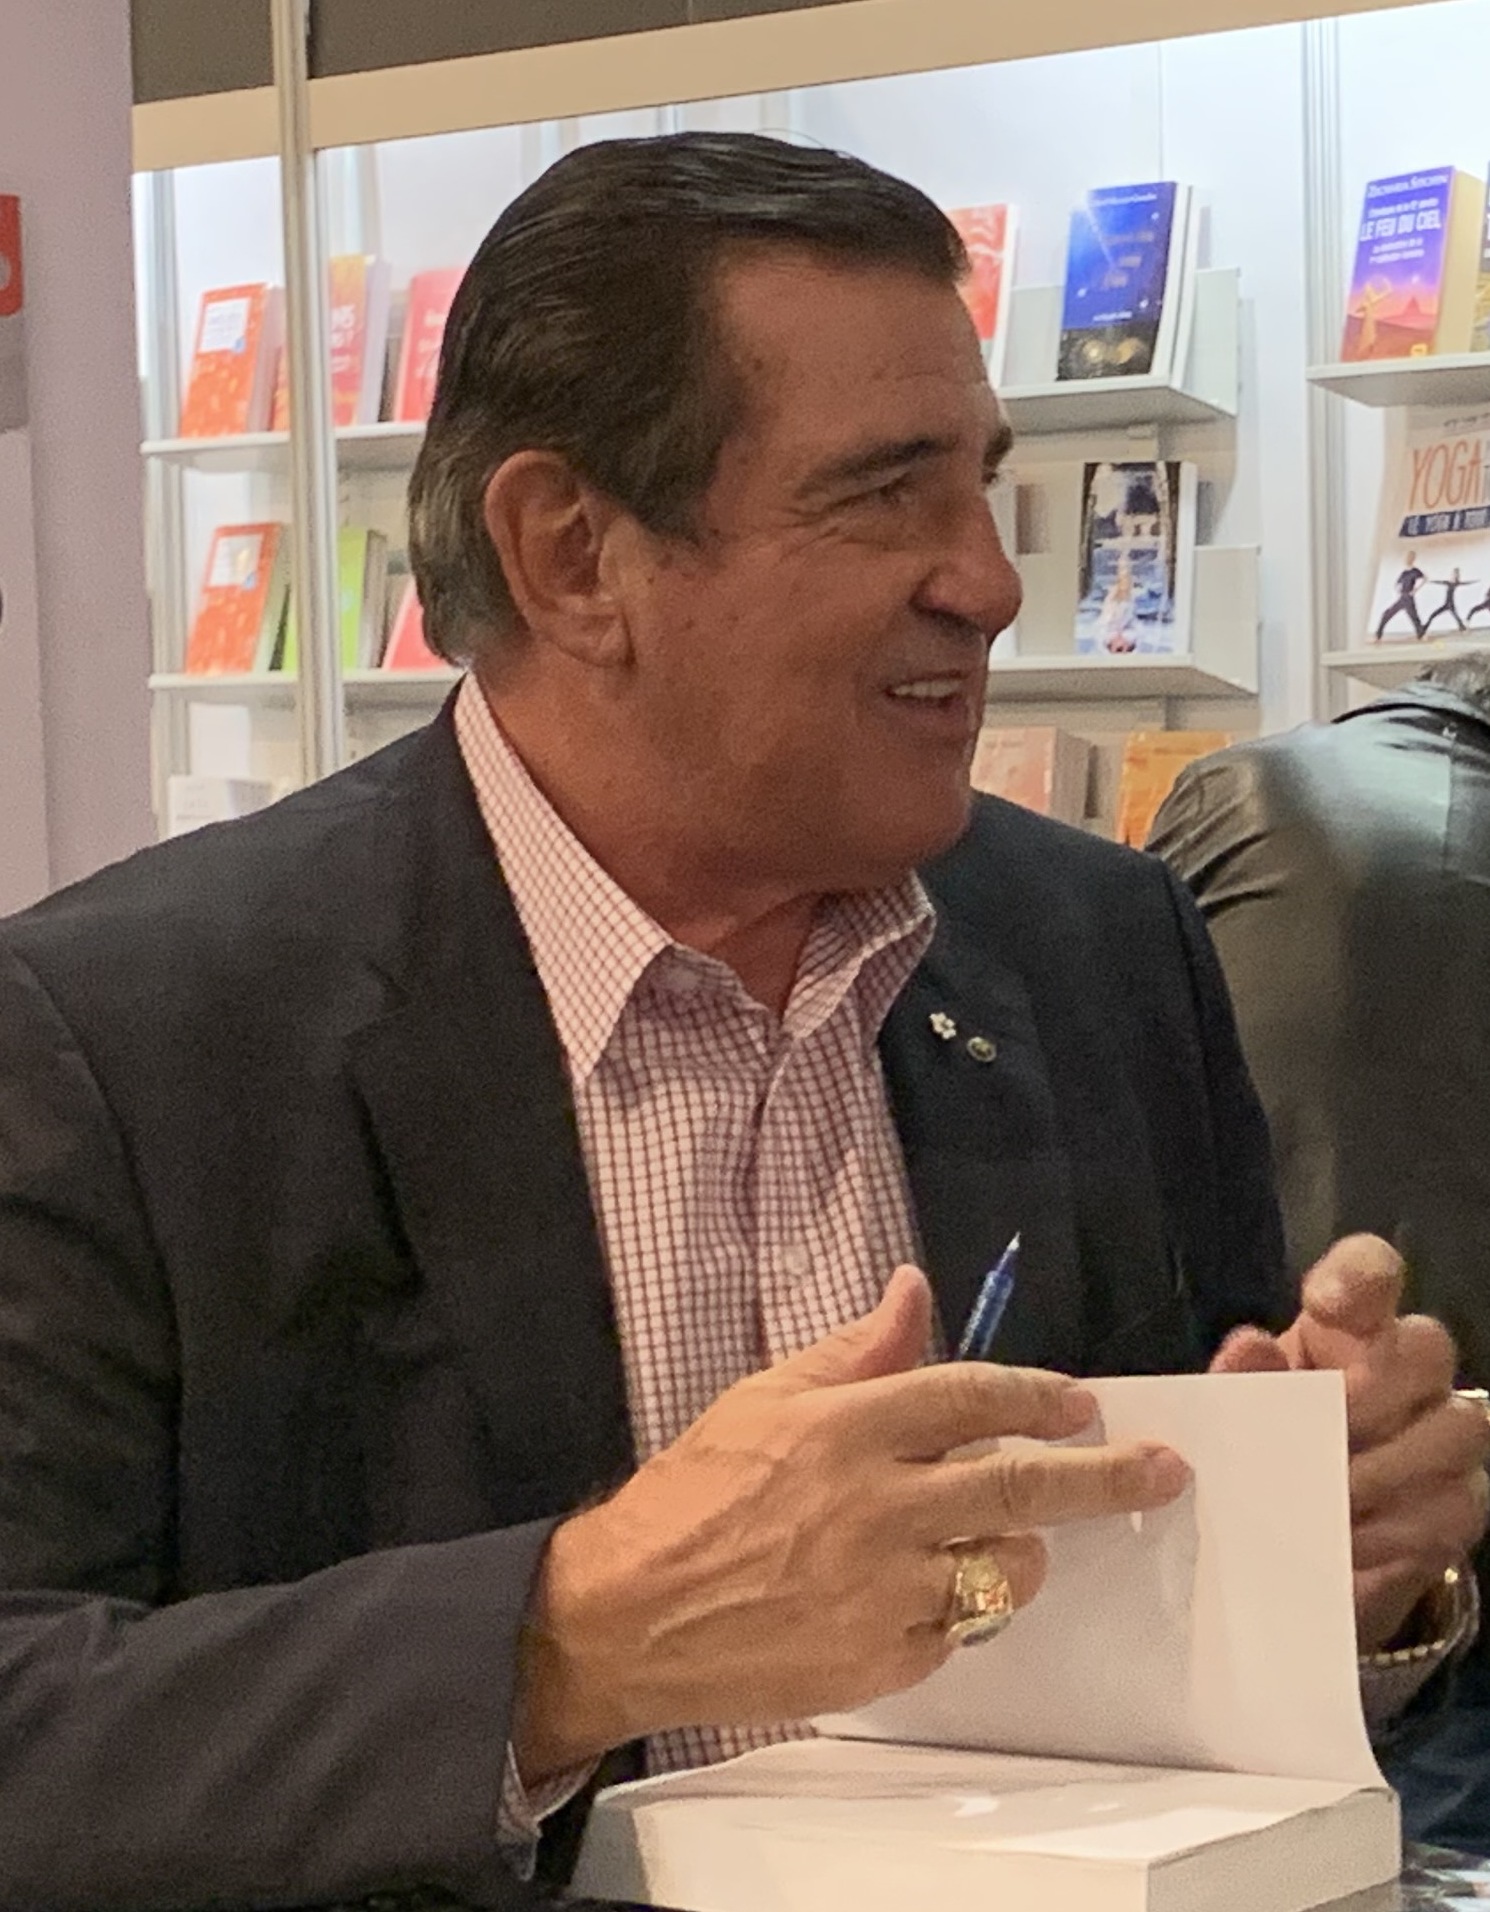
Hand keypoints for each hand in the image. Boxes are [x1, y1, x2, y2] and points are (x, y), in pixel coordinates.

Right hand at [513, 1265, 1189, 1781]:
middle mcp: (877, 1505)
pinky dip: (956, 1608)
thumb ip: (851, 1349)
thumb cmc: (695, 1493)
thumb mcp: (765, 1398)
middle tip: (1163, 1472)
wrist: (629, 1613)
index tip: (1083, 1404)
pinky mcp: (881, 1659)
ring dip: (1021, 1553)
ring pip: (1003, 1571)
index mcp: (847, 1428)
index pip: (970, 1398)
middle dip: (1104, 1477)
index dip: (1036, 1397)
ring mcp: (882, 1588)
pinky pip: (957, 1632)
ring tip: (1004, 1542)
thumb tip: (913, 1290)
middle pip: (1017, 1488)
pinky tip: (920, 1591)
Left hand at [1210, 1234, 1489, 1651]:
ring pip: (1457, 1427)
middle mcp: (1406, 1367)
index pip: (1371, 1271)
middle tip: (1313, 1440)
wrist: (1291, 1536)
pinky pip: (1453, 1506)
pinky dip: (1395, 1529)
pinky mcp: (1460, 1503)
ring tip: (1323, 1502)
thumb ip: (1237, 1380)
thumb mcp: (1235, 1414)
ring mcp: (1446, 1433)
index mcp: (1343, 1328)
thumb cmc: (1261, 1449)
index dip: (1360, 1275)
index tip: (1324, 1304)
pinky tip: (1347, 1542)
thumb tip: (1249, 1348)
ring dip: (1384, 1469)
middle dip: (1371, 1394)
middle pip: (1428, 1347)